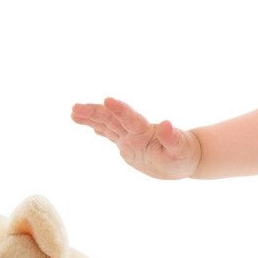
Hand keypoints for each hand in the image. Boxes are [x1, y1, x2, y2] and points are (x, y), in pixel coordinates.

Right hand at [71, 97, 200, 179]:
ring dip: (91, 118)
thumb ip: (172, 139)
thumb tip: (167, 123)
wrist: (184, 158)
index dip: (119, 110)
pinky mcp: (127, 145)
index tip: (107, 100)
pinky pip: (110, 135)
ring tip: (73, 113)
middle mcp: (135, 131)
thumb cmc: (184, 154)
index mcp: (146, 132)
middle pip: (111, 119)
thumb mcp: (181, 151)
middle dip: (94, 112)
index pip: (130, 119)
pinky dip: (99, 129)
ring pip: (107, 124)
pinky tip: (89, 126)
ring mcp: (129, 138)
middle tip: (75, 108)